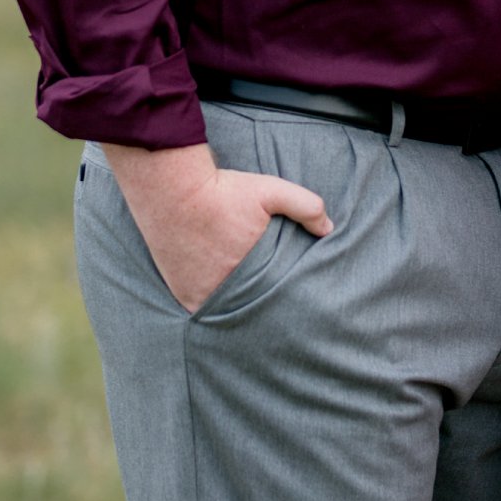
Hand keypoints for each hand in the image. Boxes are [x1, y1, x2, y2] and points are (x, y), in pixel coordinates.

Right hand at [103, 141, 331, 313]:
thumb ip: (306, 207)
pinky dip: (213, 304)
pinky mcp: (183, 294)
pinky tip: (222, 297)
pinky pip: (204, 309)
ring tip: (247, 299)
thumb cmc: (223, 191)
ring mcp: (201, 295)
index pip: (277, 293)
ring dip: (237, 304)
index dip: (283, 291)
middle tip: (272, 304)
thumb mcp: (271, 191)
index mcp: (253, 272)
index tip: (289, 290)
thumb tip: (328, 229)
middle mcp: (226, 291)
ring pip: (228, 309)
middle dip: (262, 301)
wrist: (171, 190)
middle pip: (252, 305)